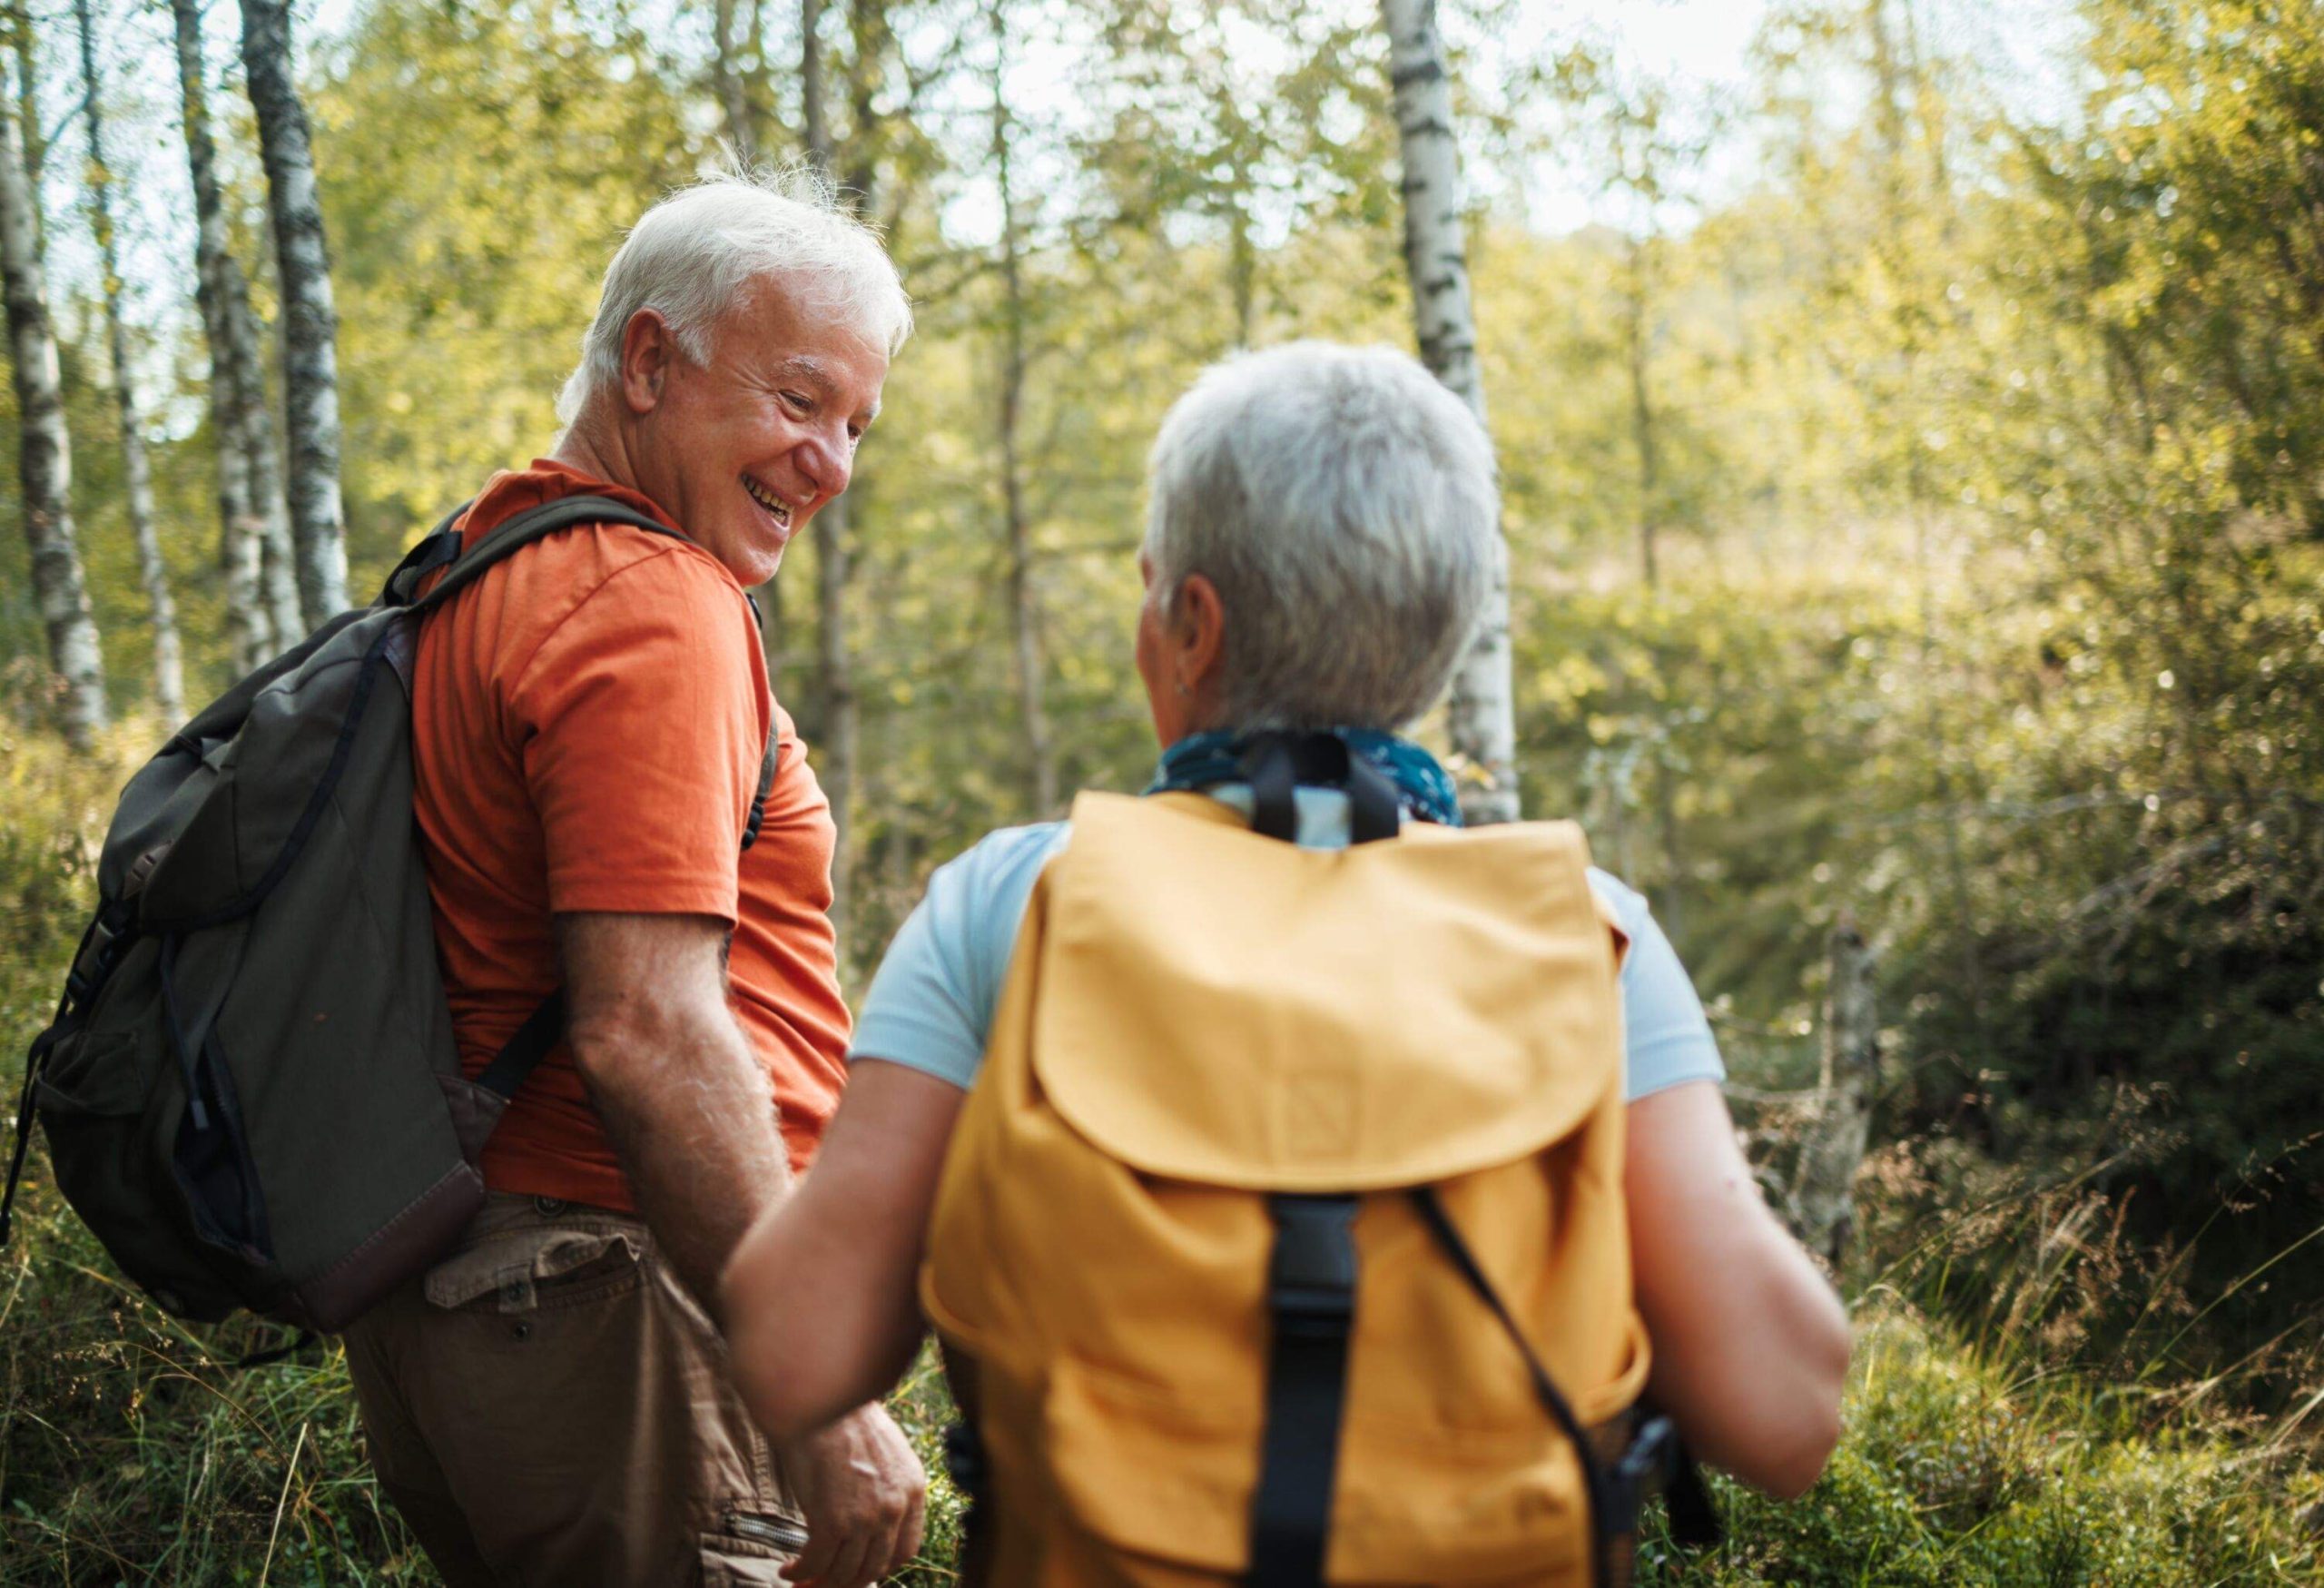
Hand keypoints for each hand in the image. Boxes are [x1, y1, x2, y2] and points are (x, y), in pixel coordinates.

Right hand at [777, 1402, 927, 1586]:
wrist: (819, 1402)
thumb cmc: (845, 1421)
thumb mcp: (886, 1453)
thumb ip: (888, 1489)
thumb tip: (869, 1525)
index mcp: (912, 1490)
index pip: (905, 1552)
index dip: (880, 1568)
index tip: (860, 1571)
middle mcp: (894, 1508)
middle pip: (874, 1568)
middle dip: (848, 1582)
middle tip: (826, 1583)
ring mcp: (865, 1518)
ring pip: (844, 1572)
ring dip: (821, 1583)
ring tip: (803, 1579)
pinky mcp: (831, 1522)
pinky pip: (816, 1564)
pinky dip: (800, 1574)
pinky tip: (789, 1570)